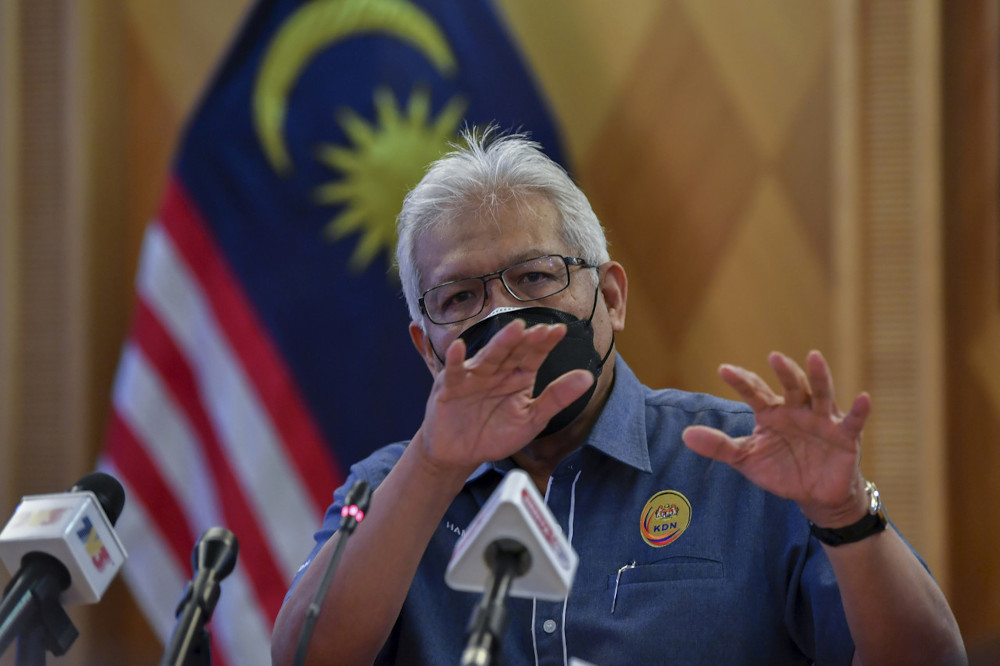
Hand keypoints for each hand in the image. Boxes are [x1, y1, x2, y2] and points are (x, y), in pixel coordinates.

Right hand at [416, 319, 594, 474]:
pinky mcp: (450, 387)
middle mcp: (497, 371)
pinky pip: (455, 372)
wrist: (460, 454)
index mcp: (518, 376)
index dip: (545, 343)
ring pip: (489, 357)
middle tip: (541, 329)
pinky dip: (455, 360)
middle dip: (526, 340)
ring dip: (500, 343)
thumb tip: (588, 377)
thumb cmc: (496, 434)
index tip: (559, 331)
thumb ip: (557, 398)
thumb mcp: (532, 419)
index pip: (534, 355)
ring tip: (515, 329)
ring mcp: (474, 376)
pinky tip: (458, 347)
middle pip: (513, 352)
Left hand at [682, 350, 871, 526]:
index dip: (741, 381)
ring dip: (818, 376)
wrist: (815, 496)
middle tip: (773, 357)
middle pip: (791, 386)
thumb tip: (684, 435)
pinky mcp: (845, 436)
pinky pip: (853, 421)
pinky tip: (863, 398)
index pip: (755, 392)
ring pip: (820, 394)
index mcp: (772, 413)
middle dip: (784, 372)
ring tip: (813, 357)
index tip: (723, 370)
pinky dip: (859, 410)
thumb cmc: (781, 470)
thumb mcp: (746, 459)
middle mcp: (797, 410)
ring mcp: (822, 420)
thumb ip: (718, 446)